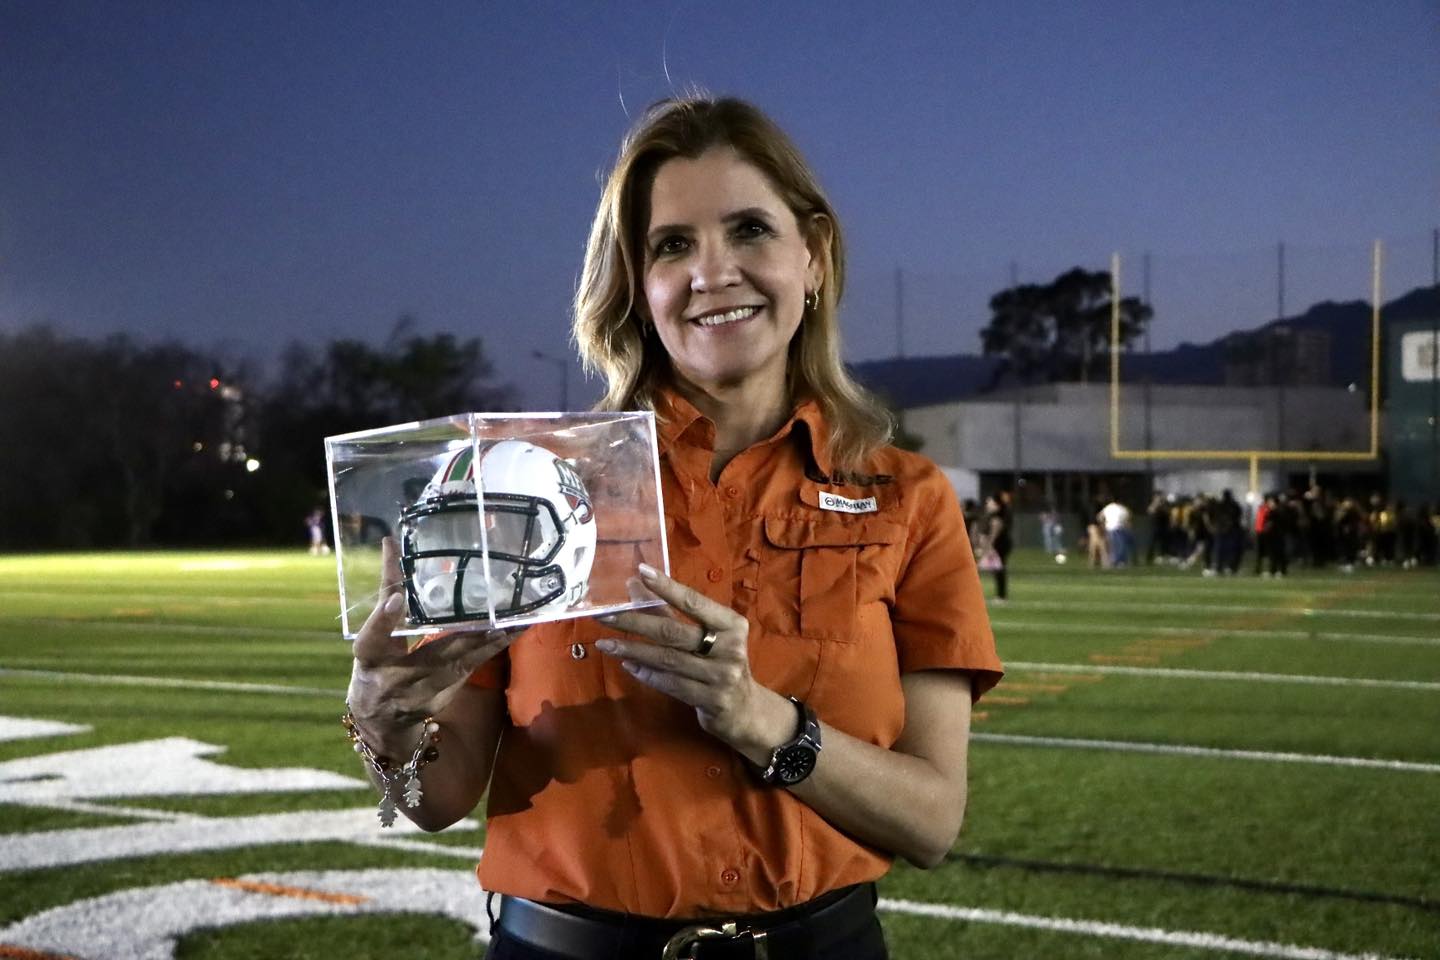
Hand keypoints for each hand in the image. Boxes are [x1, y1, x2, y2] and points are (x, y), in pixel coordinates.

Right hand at [346, 536, 515, 744]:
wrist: (381, 721)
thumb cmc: (374, 667)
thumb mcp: (370, 636)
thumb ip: (384, 594)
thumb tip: (392, 543)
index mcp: (369, 658)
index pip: (372, 639)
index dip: (383, 619)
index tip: (396, 597)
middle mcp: (395, 678)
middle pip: (432, 653)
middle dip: (466, 633)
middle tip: (495, 612)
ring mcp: (423, 690)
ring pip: (462, 660)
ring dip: (491, 640)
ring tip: (517, 620)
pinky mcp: (446, 693)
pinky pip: (473, 665)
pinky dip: (492, 647)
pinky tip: (513, 631)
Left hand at [594, 564, 787, 756]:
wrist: (745, 710)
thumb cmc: (721, 664)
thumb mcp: (704, 635)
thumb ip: (669, 611)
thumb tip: (634, 583)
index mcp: (732, 624)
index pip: (694, 602)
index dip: (667, 587)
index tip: (642, 571)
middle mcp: (730, 648)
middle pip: (673, 631)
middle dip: (635, 622)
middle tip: (604, 615)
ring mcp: (722, 676)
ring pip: (668, 659)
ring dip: (633, 649)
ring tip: (606, 643)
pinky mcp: (712, 701)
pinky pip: (671, 684)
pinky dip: (647, 674)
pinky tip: (628, 665)